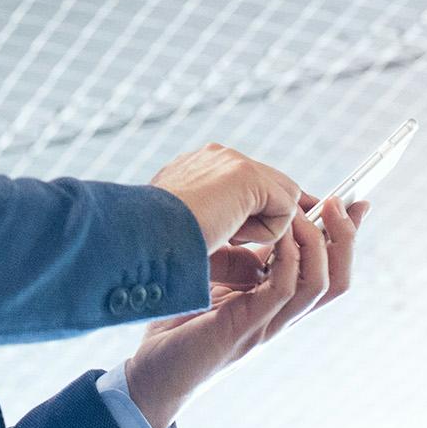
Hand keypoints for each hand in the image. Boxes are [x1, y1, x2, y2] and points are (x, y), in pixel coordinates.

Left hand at [122, 193, 369, 427]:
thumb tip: (260, 217)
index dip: (348, 238)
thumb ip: (245, 256)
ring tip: (308, 212)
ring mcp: (266, 324)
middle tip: (335, 201)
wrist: (152, 368)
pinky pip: (284, 291)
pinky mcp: (245, 328)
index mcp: (278, 302)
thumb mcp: (219, 276)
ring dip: (320, 244)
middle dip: (345, 237)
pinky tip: (278, 237)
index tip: (358, 202)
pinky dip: (289, 260)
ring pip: (321, 285)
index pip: (328, 270)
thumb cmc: (180, 320)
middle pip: (338, 279)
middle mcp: (280, 314)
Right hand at [147, 143, 302, 254]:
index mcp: (199, 169)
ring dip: (262, 228)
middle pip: (273, 187)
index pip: (250, 187)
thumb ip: (232, 252)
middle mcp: (216, 157)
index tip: (256, 241)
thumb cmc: (160, 251)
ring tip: (225, 236)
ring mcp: (232, 161)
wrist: (141, 237)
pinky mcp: (247, 174)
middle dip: (273, 219)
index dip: (261, 215)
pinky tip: (230, 232)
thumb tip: (260, 269)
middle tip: (245, 246)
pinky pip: (285, 208)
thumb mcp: (200, 248)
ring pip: (282, 197)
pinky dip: (265, 232)